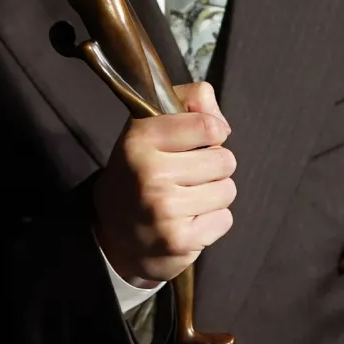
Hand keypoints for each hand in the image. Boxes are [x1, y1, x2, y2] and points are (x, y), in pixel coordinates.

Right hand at [91, 81, 236, 285]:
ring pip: (227, 190)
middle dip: (213, 167)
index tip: (196, 142)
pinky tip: (187, 220)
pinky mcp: (179, 240)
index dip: (211, 133)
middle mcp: (149, 172)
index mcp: (140, 138)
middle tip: (187, 176)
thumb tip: (220, 120)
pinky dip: (212, 221)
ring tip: (187, 198)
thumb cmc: (142, 171)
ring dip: (213, 195)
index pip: (208, 125)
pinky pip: (225, 219)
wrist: (115, 234)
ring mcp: (164, 209)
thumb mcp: (151, 128)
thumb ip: (189, 104)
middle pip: (224, 160)